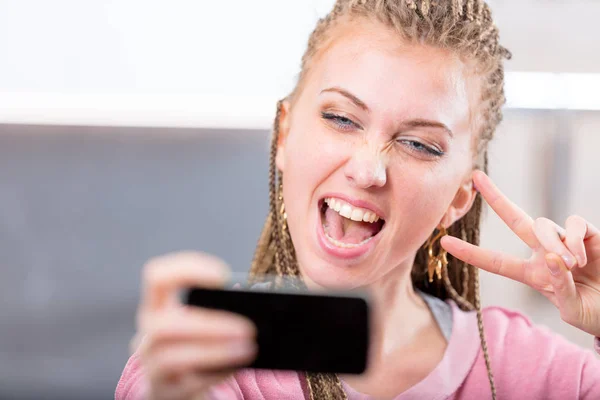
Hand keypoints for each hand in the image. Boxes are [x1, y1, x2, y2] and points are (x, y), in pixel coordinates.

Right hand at [134, 252, 256, 399]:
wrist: (175, 387)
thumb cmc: (194, 344)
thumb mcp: (198, 322)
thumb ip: (216, 306)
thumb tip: (248, 295)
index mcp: (157, 306)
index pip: (157, 277)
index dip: (187, 269)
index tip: (222, 277)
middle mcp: (147, 333)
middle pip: (163, 324)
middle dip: (209, 324)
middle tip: (247, 328)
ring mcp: (151, 365)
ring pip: (172, 356)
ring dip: (215, 351)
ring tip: (247, 348)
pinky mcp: (164, 390)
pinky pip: (188, 382)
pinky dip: (216, 373)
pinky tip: (237, 365)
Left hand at [441, 171, 599, 337]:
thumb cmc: (592, 313)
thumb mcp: (572, 309)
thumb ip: (560, 287)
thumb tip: (551, 258)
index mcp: (532, 274)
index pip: (496, 261)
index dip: (471, 253)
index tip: (445, 243)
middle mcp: (544, 252)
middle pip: (515, 219)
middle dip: (495, 198)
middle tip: (475, 177)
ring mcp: (565, 241)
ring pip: (545, 225)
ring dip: (554, 243)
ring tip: (571, 265)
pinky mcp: (588, 234)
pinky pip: (573, 224)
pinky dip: (574, 238)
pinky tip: (581, 257)